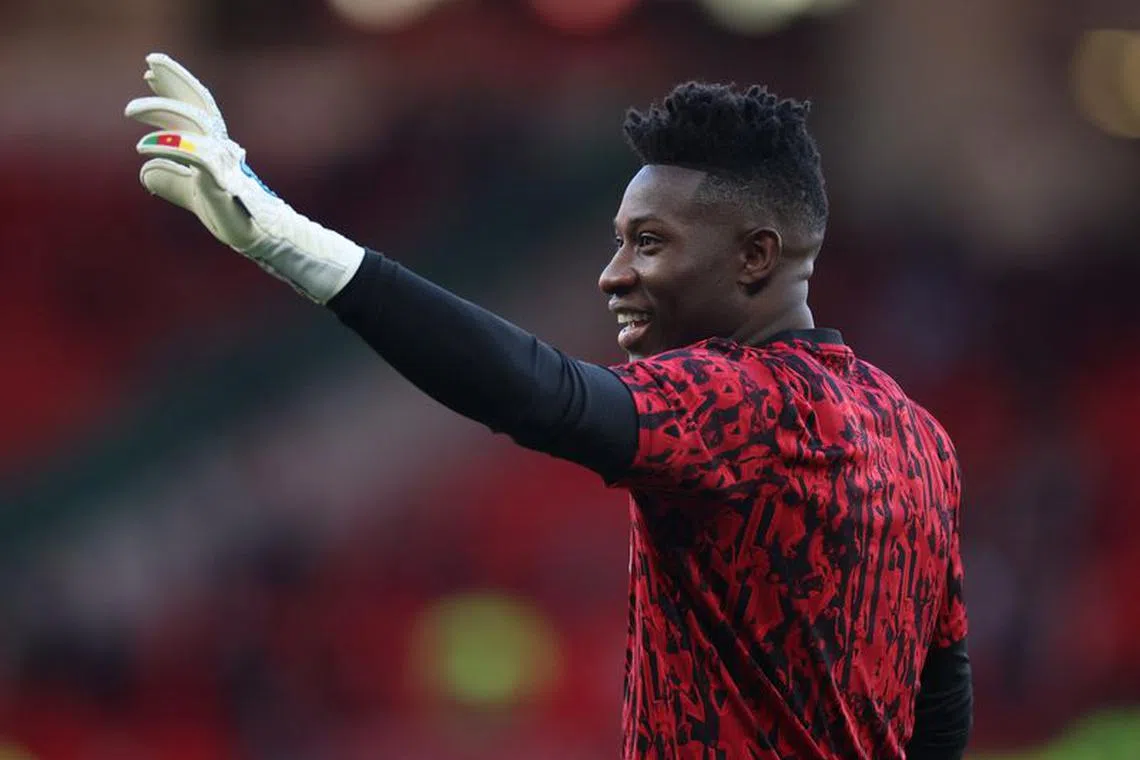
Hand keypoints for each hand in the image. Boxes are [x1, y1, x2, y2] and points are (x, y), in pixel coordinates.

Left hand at [125, 53, 363, 302]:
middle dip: (177, 81)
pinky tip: (144, 146)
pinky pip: (195, 156)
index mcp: (215, 147)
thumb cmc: (231, 215)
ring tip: (132, 111)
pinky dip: (168, 147)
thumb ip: (171, 179)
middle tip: (151, 62)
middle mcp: (221, 147)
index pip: (194, 109)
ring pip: (197, 122)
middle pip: (199, 104)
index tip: (150, 74)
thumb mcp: (192, 194)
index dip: (174, 89)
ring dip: (164, 110)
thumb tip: (147, 170)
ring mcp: (223, 162)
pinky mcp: (221, 181)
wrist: (259, 237)